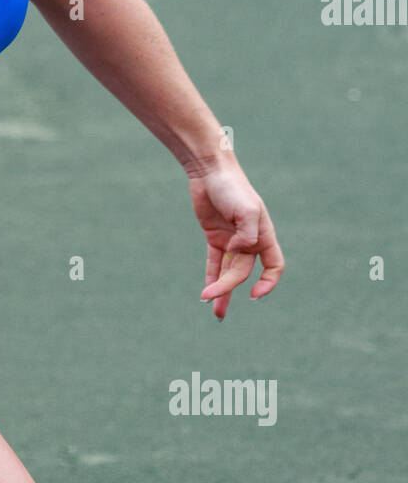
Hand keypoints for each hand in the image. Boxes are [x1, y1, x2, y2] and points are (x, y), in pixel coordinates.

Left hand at [188, 161, 283, 319]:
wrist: (209, 172)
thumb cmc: (232, 187)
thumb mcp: (246, 210)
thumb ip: (246, 234)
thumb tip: (237, 251)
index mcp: (263, 235)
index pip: (274, 266)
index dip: (268, 282)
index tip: (255, 295)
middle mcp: (250, 241)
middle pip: (242, 271)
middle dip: (228, 286)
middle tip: (211, 297)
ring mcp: (232, 240)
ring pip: (228, 271)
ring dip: (221, 290)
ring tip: (214, 311)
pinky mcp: (215, 237)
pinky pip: (214, 262)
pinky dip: (211, 276)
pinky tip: (207, 293)